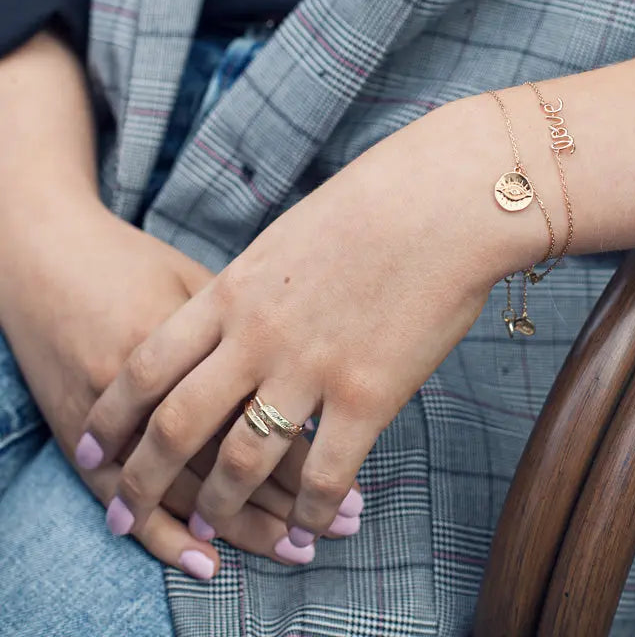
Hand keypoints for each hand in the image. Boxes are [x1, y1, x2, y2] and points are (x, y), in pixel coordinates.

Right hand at [0, 204, 351, 576]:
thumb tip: (313, 366)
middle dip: (291, 501)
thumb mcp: (205, 279)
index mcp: (208, 334)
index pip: (269, 414)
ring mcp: (118, 410)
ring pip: (187, 486)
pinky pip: (126, 494)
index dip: (315, 459)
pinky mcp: (80, 426)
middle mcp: (164, 381)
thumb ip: (253, 323)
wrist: (50, 252)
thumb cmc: (140, 262)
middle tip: (340, 530)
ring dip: (241, 527)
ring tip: (291, 551)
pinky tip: (203, 561)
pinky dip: (161, 533)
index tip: (354, 490)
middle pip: (236, 457)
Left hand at [79, 96, 516, 550]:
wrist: (436, 204)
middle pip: (177, 425)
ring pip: (240, 461)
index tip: (94, 445)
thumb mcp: (284, 240)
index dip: (114, 414)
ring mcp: (309, 369)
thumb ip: (250, 288)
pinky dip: (310, 511)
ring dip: (219, 507)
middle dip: (142, 479)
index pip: (148, 365)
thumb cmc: (368, 208)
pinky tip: (308, 526)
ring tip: (211, 533)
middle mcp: (257, 338)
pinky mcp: (366, 395)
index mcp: (232, 293)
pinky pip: (324, 474)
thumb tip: (235, 318)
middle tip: (124, 512)